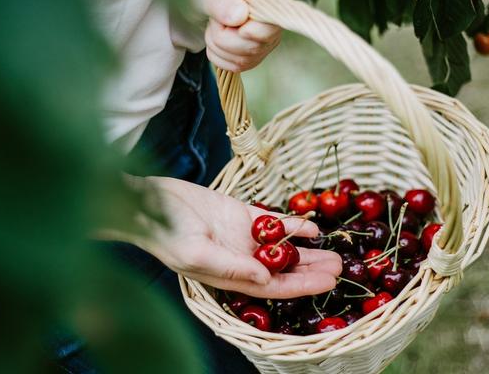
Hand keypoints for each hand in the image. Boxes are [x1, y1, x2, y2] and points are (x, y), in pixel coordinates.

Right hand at [111, 177, 341, 298]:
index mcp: (229, 277)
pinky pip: (273, 223)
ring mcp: (242, 238)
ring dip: (308, 252)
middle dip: (312, 271)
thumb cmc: (165, 232)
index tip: (329, 283)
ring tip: (336, 254)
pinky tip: (313, 227)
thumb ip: (231, 268)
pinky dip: (293, 225)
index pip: (273, 288)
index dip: (302, 287)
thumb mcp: (195, 253)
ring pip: (284, 249)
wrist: (147, 200)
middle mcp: (241, 261)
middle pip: (284, 271)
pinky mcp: (241, 215)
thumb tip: (266, 280)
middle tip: (341, 267)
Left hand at [194, 0, 290, 72]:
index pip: (277, 19)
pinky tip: (217, 36)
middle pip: (255, 45)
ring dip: (218, 46)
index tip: (236, 25)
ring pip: (244, 59)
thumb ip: (220, 1)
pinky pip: (237, 66)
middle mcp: (273, 18)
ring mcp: (268, 38)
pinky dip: (219, 56)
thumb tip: (239, 16)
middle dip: (224, 37)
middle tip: (214, 18)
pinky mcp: (257, 54)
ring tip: (215, 24)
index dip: (255, 30)